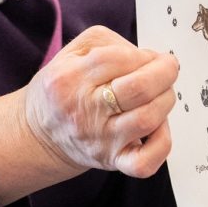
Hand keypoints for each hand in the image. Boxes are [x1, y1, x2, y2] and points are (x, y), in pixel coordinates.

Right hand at [23, 25, 178, 177]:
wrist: (41, 135)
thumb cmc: (65, 90)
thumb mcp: (72, 53)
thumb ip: (111, 44)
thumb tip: (150, 58)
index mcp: (69, 78)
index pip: (119, 59)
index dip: (144, 54)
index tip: (149, 57)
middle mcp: (84, 111)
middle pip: (139, 88)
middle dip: (165, 73)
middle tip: (166, 69)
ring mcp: (100, 139)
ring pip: (148, 119)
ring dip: (165, 100)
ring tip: (160, 95)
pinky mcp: (112, 160)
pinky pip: (144, 162)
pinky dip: (162, 143)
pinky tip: (158, 127)